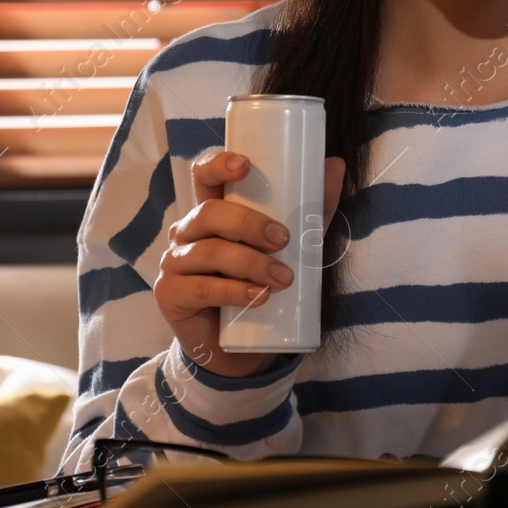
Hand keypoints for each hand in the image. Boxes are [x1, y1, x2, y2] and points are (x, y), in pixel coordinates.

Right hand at [155, 149, 345, 378]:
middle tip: (283, 239)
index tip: (246, 167)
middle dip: (248, 223)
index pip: (204, 176)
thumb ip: (311, 209)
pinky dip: (233, 291)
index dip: (218, 164)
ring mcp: (174, 262)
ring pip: (208, 252)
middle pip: (209, 213)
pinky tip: (258, 296)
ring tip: (283, 278)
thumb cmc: (263, 280)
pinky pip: (200, 288)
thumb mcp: (292, 244)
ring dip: (250, 263)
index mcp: (212, 211)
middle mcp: (187, 231)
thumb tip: (336, 164)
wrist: (242, 343)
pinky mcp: (171, 294)